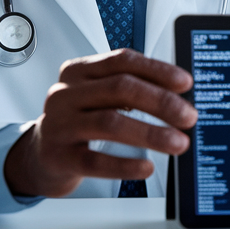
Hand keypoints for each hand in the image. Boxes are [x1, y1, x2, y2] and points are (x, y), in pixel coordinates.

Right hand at [4, 49, 197, 197]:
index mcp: (79, 71)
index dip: (157, 70)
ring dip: (151, 133)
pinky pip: (95, 161)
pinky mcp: (58, 156)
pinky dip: (125, 164)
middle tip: (188, 116)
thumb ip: (130, 89)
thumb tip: (179, 97)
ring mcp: (59, 125)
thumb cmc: (78, 121)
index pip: (122, 61)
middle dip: (161, 102)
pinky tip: (146, 167)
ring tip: (178, 143)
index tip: (185, 83)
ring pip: (110, 123)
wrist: (40, 155)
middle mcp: (66, 93)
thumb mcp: (97, 96)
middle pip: (120, 89)